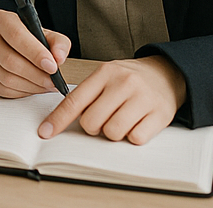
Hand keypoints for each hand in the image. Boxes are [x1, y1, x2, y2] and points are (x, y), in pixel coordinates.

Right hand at [0, 8, 70, 97]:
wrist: (10, 44)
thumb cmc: (29, 39)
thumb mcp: (47, 34)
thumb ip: (59, 43)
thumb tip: (58, 57)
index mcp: (2, 19)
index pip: (15, 35)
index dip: (35, 53)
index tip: (52, 66)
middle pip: (9, 60)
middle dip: (35, 75)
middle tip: (52, 81)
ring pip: (5, 78)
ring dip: (30, 86)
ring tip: (45, 85)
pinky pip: (1, 89)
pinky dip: (20, 92)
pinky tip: (31, 87)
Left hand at [39, 56, 186, 144]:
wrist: (167, 73)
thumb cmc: (130, 78)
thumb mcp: (106, 76)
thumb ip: (87, 95)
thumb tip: (61, 119)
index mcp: (104, 73)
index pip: (74, 101)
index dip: (58, 120)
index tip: (45, 132)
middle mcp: (123, 83)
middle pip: (92, 122)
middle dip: (93, 127)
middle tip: (103, 118)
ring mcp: (143, 98)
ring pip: (113, 133)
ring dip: (113, 133)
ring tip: (121, 119)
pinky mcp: (160, 114)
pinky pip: (136, 138)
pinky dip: (133, 136)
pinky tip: (137, 123)